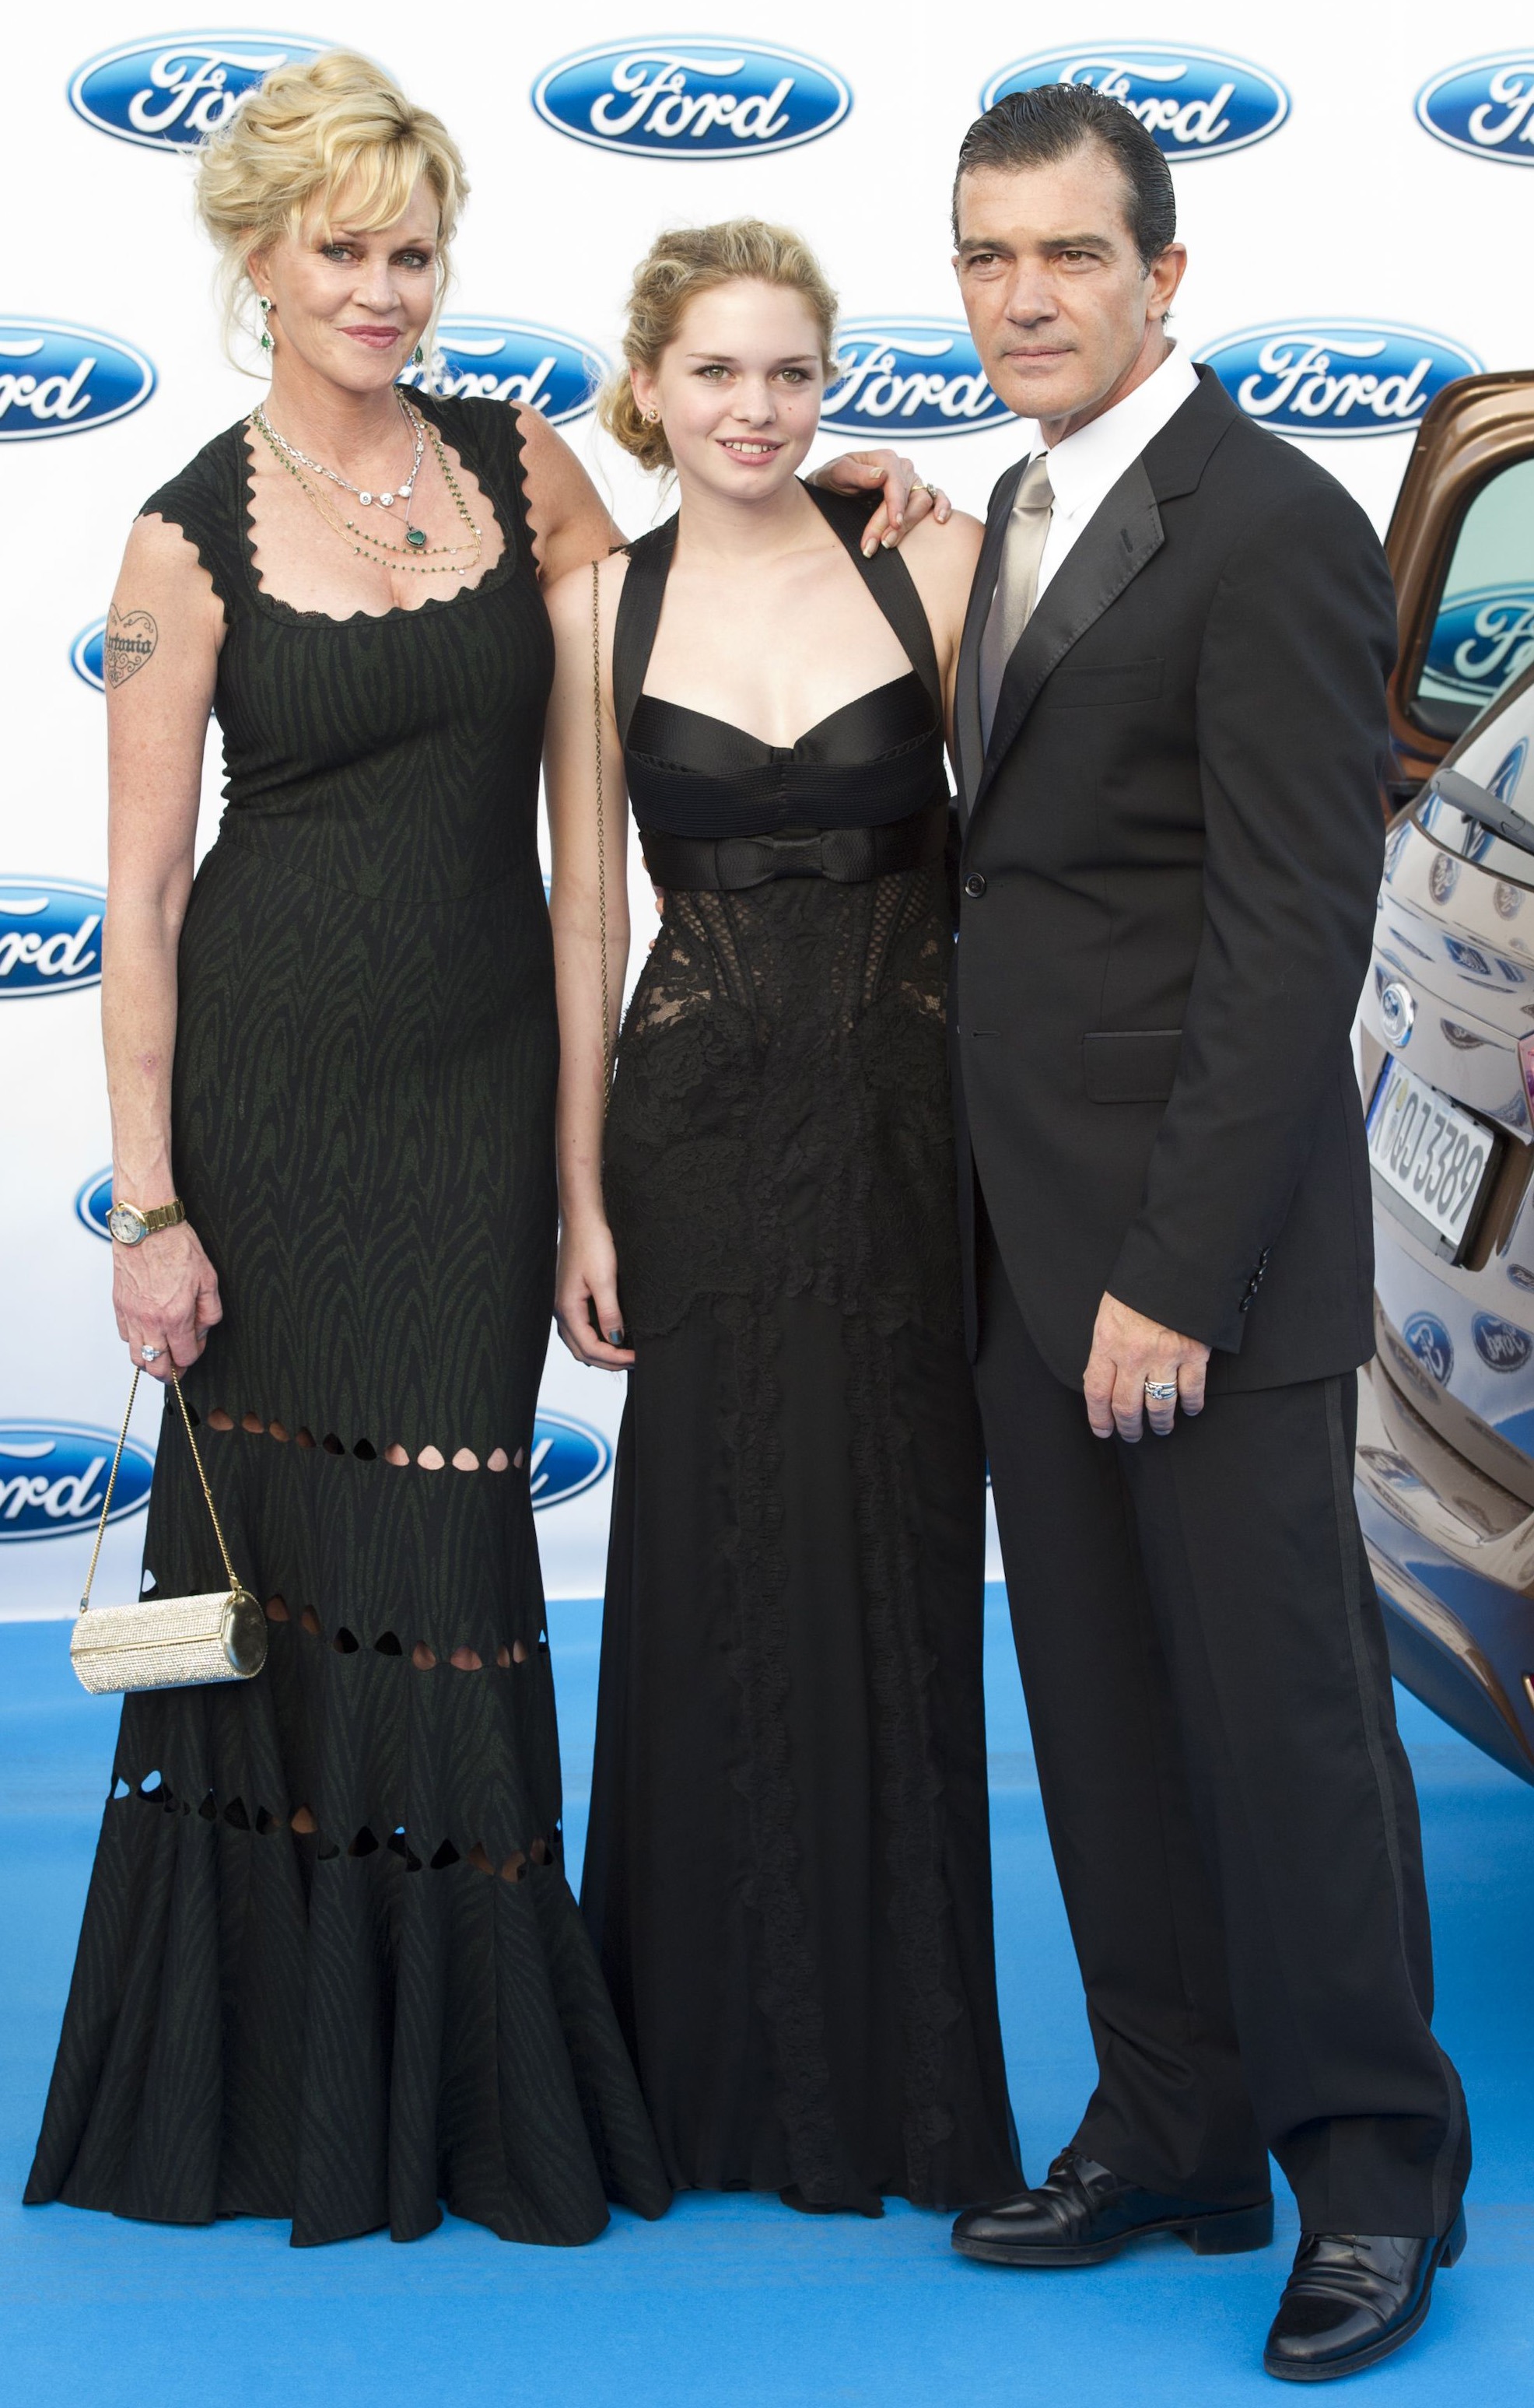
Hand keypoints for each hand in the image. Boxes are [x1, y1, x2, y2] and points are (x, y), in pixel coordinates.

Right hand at [112, 1219, 221, 1381]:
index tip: (196, 1347)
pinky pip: (124, 1337)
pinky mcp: (119, 1306)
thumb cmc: (177, 1247)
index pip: (185, 1357)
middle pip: (157, 1367)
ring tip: (162, 1354)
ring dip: (150, 1360)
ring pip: (137, 1357)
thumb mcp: (208, 1279)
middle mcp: (150, 1320)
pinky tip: (147, 1332)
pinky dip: (136, 1341)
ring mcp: (131, 1315)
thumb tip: (202, 1332)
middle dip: (170, 1372)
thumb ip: (209, 1312)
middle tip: (177, 1368)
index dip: (194, 1357)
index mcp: (176, 1316)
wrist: (146, 1226)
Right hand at [555, 1214, 634, 1369]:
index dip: (614, 1358)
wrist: (582, 1219)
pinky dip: (594, 1340)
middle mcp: (561, 1311)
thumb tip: (616, 1340)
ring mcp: (564, 1305)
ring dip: (600, 1353)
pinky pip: (579, 1329)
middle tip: (634, 1362)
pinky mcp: (570, 1297)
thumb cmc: (592, 1243)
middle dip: (607, 1362)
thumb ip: (609, 1312)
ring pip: (579, 1342)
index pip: (590, 1348)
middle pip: (581, 1351)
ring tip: (624, 1355)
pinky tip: (609, 1339)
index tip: (636, 1358)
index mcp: (567, 1309)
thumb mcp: (605, 1279)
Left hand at [811, 450, 950, 554]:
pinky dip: (943, 506)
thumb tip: (881, 476)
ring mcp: (911, 481)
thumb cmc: (831, 480)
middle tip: (879, 545)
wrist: (830, 489)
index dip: (895, 504)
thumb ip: (854, 472)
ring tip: (890, 543)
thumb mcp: (835, 473)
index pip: (896, 482)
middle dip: (896, 523)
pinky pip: (936, 497)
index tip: (892, 526)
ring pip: (923, 501)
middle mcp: (902, 468)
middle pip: (910, 495)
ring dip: (911, 524)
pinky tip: (939, 520)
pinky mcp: (916, 495)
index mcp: (884, 459)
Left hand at [1082, 1291, 1209, 1441]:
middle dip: (1129, 1427)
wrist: (1177, 1261)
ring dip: (1160, 1423)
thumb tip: (1099, 1379)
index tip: (1103, 1430)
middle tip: (1132, 1435)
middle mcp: (1134, 1355)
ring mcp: (1166, 1356)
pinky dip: (1191, 1405)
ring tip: (1161, 1428)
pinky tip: (1188, 1410)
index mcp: (1108, 1343)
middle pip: (1127, 1406)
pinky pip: (1192, 1391)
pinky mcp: (1194, 1354)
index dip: (1099, 1418)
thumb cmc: (1140, 1285)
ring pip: (1160, 1406)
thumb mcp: (1109, 1313)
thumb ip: (1105, 1346)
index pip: (1097, 1393)